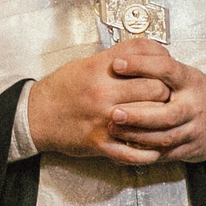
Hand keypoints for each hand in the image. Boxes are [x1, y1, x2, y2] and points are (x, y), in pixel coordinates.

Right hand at [27, 40, 176, 165]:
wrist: (36, 115)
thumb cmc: (63, 88)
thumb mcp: (88, 63)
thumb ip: (119, 57)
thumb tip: (151, 52)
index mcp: (101, 69)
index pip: (148, 64)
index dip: (163, 69)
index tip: (165, 75)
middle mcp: (104, 93)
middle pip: (156, 90)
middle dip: (167, 94)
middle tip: (168, 98)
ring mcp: (103, 120)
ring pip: (150, 120)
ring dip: (162, 122)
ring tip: (165, 121)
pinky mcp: (99, 143)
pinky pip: (133, 152)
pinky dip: (148, 153)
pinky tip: (153, 149)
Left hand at [106, 45, 205, 163]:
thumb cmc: (190, 93)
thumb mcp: (181, 74)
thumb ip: (157, 65)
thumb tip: (125, 54)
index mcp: (190, 81)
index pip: (167, 69)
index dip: (142, 65)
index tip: (117, 64)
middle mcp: (194, 107)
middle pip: (167, 115)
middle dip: (139, 115)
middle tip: (113, 112)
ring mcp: (193, 131)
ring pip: (164, 138)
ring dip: (137, 135)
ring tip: (113, 128)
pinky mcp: (187, 150)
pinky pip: (163, 154)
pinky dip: (142, 152)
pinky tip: (122, 145)